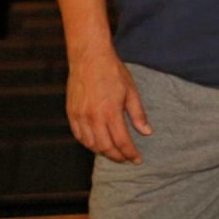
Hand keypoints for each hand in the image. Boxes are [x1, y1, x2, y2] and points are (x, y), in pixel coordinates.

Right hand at [65, 48, 150, 163]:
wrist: (89, 58)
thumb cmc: (113, 73)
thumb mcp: (131, 92)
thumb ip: (138, 115)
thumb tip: (147, 132)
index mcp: (111, 112)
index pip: (121, 141)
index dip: (130, 154)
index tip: (137, 160)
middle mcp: (93, 117)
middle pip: (105, 147)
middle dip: (117, 157)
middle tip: (126, 159)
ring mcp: (80, 116)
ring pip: (90, 144)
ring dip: (103, 152)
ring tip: (114, 153)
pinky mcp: (71, 113)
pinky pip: (79, 135)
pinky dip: (89, 143)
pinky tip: (97, 143)